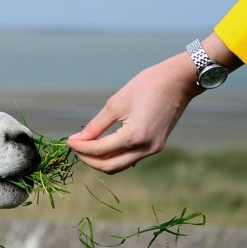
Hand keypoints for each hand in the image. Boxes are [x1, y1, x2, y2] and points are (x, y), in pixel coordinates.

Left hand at [66, 52, 200, 173]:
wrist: (179, 81)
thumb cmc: (147, 86)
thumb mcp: (115, 104)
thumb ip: (95, 126)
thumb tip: (78, 140)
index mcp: (135, 137)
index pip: (99, 151)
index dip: (80, 148)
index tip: (67, 141)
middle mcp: (146, 148)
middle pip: (109, 166)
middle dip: (88, 159)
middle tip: (74, 147)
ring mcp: (153, 149)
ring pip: (119, 165)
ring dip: (100, 160)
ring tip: (85, 147)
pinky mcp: (156, 146)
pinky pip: (130, 159)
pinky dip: (113, 156)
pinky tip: (102, 145)